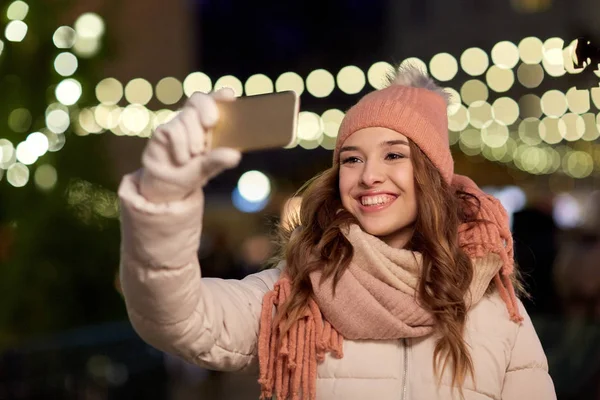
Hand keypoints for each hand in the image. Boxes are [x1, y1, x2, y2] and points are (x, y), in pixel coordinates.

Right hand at [139, 88, 241, 202]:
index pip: (215, 100)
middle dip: (207, 108)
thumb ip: (220, 159)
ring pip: (187, 116)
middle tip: (210, 123)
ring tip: (195, 154)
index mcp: (210, 122)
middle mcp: (194, 118)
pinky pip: (174, 130)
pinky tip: (182, 159)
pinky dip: (181, 146)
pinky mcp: (163, 130)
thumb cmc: (195, 170)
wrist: (171, 184)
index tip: (229, 95)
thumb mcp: (211, 166)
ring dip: (194, 138)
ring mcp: (178, 122)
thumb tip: (235, 155)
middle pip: (198, 99)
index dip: (220, 95)